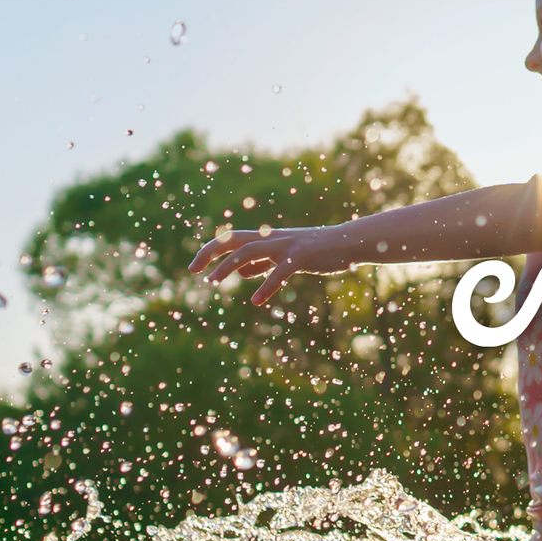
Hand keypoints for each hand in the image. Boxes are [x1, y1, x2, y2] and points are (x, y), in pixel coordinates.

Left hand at [188, 226, 332, 305]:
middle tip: (192, 269)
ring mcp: (286, 246)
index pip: (231, 239)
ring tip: (214, 281)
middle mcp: (272, 239)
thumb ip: (264, 262)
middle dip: (210, 252)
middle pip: (234, 240)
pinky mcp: (302, 257)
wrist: (348, 242)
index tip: (194, 267)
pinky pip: (280, 271)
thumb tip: (244, 271)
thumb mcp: (286, 256)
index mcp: (267, 239)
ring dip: (229, 265)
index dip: (211, 250)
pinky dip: (267, 285)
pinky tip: (256, 301)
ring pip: (250, 250)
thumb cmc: (317, 251)